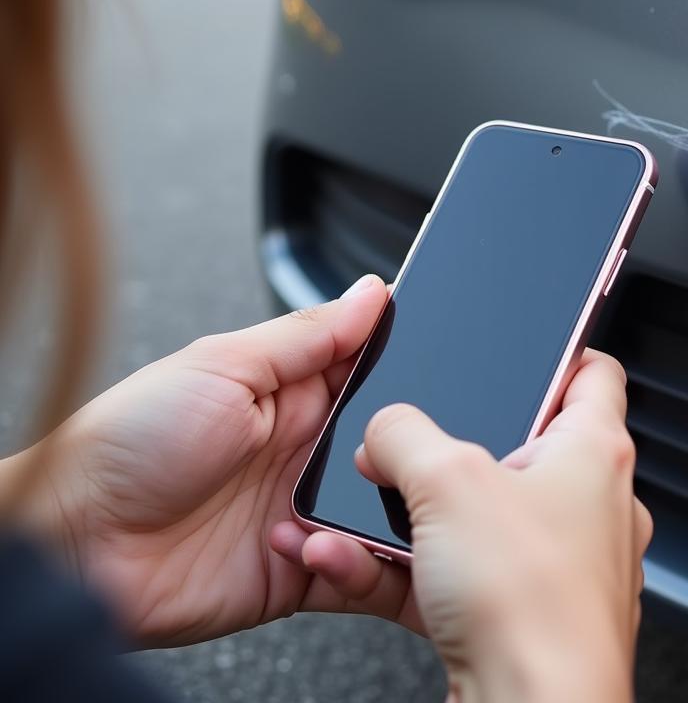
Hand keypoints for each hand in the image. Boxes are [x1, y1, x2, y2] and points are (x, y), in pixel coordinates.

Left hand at [5, 274, 389, 646]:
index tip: (436, 362)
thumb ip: (306, 334)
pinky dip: (358, 564)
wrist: (73, 543)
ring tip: (353, 498)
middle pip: (388, 441)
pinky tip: (323, 547)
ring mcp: (305, 511)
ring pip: (382, 507)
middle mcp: (304, 450)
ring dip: (381, 505)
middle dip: (403, 442)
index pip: (368, 370)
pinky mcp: (300, 571)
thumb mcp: (223, 365)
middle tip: (402, 443)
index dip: (404, 366)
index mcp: (290, 393)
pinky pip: (357, 572)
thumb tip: (371, 293)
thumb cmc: (130, 440)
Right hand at [270, 350, 650, 702]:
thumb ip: (404, 434)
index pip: (593, 371)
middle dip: (450, 447)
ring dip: (416, 516)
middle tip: (409, 446)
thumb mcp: (446, 482)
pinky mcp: (525, 613)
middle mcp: (589, 504)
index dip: (558, 350)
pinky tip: (357, 565)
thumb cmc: (530, 604)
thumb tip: (385, 430)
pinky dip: (412, 569)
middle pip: (518, 445)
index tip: (521, 347)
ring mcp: (560, 563)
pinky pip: (461, 573)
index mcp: (595, 451)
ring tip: (365, 513)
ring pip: (480, 517)